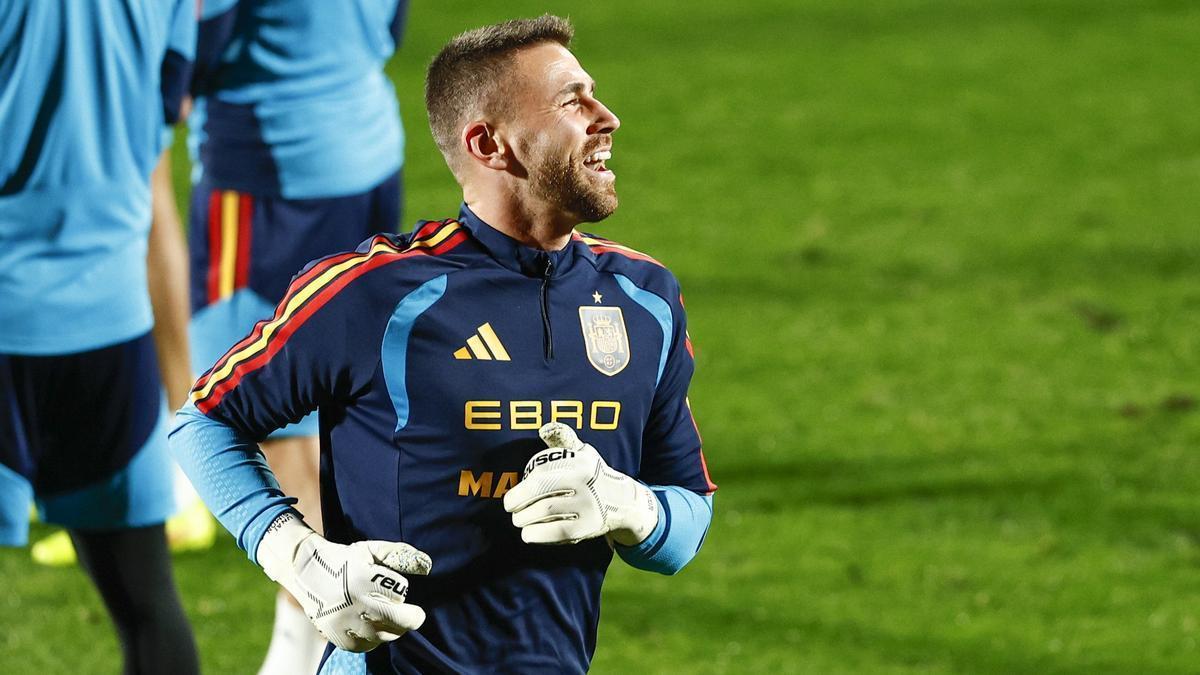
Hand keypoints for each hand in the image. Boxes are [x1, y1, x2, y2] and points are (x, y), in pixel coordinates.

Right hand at [256, 512, 431, 651]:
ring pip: (383, 635)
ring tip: (388, 616)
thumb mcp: (371, 550)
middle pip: (397, 620)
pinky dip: (374, 638)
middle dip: (411, 618)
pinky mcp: (337, 636)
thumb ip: (399, 555)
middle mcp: (354, 603)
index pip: (400, 593)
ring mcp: (344, 623)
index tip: (401, 591)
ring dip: (392, 628)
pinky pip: (366, 645)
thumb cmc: (345, 559)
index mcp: (363, 579)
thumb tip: (427, 566)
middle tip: (415, 614)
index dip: (403, 592)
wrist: (305, 572)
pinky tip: (372, 626)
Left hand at [503, 423, 658, 546]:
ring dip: (525, 520)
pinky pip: (555, 532)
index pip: (542, 473)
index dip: (522, 488)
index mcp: (580, 463)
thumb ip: (562, 440)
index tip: (510, 499)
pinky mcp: (587, 527)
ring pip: (545, 513)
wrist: (622, 502)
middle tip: (512, 510)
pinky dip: (537, 535)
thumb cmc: (592, 476)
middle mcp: (585, 484)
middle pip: (541, 495)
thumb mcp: (582, 453)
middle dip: (519, 505)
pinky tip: (529, 534)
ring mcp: (587, 507)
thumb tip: (544, 429)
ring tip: (520, 521)